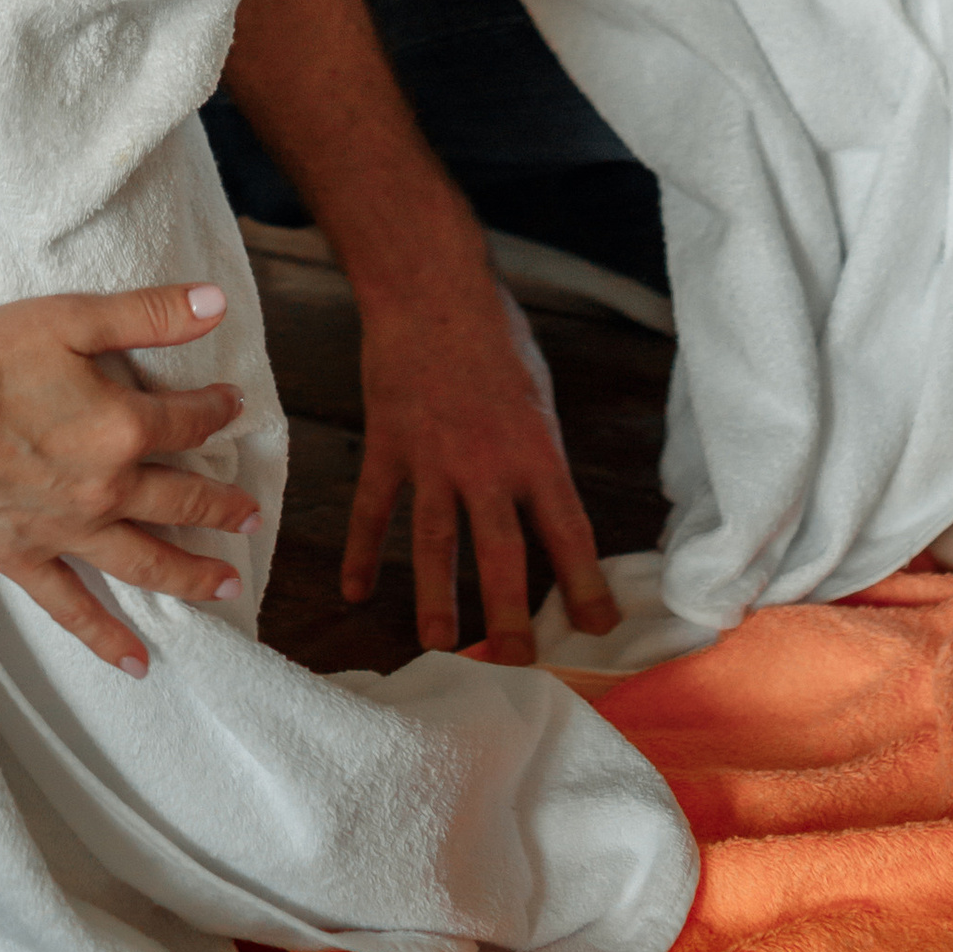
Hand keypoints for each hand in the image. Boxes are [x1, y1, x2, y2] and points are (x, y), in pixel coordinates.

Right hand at [0, 280, 260, 670]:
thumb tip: (214, 303)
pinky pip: (73, 608)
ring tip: (228, 587)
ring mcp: (66, 532)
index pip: (189, 423)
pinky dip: (107, 639)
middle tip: (253, 518)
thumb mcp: (71, 318)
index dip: (217, 411)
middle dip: (223, 509)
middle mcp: (105, 490)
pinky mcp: (24, 558)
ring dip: (192, 578)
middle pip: (181, 503)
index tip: (232, 406)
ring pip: (146, 565)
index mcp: (122, 429)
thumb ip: (147, 314)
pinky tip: (138, 665)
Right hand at [346, 242, 613, 661]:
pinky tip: (354, 591)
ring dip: (437, 601)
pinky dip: (361, 551)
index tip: (598, 629)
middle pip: (501, 557)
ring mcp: (432, 458)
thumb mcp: (539, 393)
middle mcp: (487, 465)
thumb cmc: (496, 334)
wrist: (430, 286)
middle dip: (509, 619)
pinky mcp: (388, 445)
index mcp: (537, 450)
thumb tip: (546, 512)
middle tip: (516, 666)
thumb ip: (539, 455)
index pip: (570, 534)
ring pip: (435, 545)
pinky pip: (373, 509)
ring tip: (440, 647)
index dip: (586, 586)